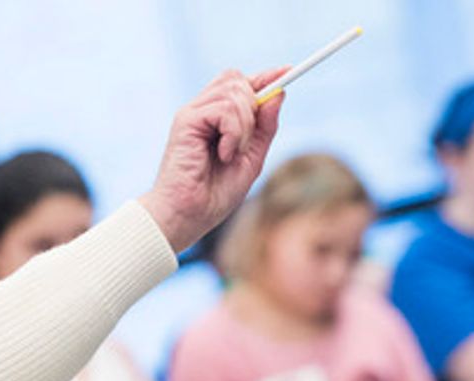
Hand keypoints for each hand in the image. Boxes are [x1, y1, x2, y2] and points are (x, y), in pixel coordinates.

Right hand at [140, 67, 288, 253]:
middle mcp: (201, 111)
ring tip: (231, 154)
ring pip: (234, 92)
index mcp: (215, 119)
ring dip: (245, 125)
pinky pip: (224, 108)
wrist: (187, 216)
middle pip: (236, 80)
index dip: (264, 77)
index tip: (288, 71)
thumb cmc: (214, 195)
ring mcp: (192, 113)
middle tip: (245, 142)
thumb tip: (278, 93)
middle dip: (254, 106)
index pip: (239, 83)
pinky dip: (234, 132)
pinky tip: (224, 154)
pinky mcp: (186, 120)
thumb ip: (264, 127)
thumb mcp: (251, 159)